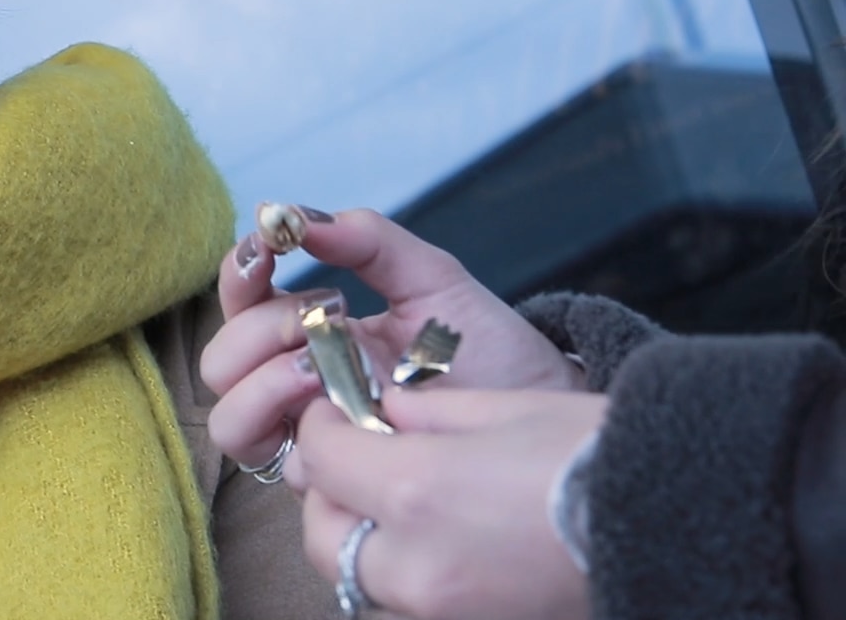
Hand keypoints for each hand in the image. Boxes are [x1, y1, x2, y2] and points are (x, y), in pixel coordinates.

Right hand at [199, 206, 582, 470]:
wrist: (541, 408)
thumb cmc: (487, 347)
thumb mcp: (429, 276)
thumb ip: (366, 239)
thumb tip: (296, 215)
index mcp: (309, 332)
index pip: (238, 304)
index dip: (238, 273)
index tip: (270, 244)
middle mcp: (298, 387)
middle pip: (219, 365)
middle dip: (257, 331)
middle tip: (323, 313)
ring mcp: (316, 437)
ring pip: (230, 423)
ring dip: (264, 384)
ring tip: (321, 365)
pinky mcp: (340, 482)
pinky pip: (284, 467)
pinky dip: (302, 430)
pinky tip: (350, 404)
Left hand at [287, 387, 606, 619]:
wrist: (684, 521)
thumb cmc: (599, 455)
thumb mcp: (502, 409)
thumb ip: (421, 411)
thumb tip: (377, 410)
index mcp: (417, 490)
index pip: (324, 456)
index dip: (323, 424)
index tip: (336, 409)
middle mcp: (416, 561)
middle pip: (324, 533)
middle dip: (331, 492)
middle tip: (358, 458)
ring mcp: (442, 609)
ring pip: (356, 577)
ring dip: (360, 538)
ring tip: (396, 502)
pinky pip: (403, 603)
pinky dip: (400, 574)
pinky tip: (434, 542)